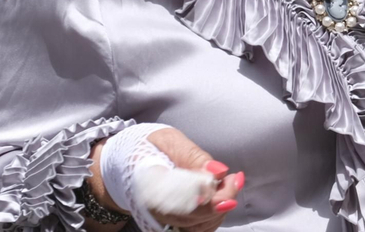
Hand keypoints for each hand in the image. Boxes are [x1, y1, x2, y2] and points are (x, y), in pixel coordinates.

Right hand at [91, 127, 245, 231]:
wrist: (129, 162)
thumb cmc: (149, 148)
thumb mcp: (168, 140)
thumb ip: (193, 155)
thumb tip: (219, 170)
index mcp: (150, 187)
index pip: (184, 201)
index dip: (210, 197)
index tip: (229, 179)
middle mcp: (156, 211)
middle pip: (195, 218)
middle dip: (222, 199)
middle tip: (235, 179)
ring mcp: (165, 221)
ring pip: (200, 225)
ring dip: (220, 207)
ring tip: (230, 183)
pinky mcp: (173, 224)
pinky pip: (198, 227)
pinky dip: (214, 215)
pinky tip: (222, 197)